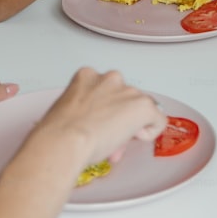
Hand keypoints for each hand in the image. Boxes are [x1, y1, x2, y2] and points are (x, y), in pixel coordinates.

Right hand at [31, 68, 165, 165]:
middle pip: (124, 98)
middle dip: (119, 117)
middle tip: (107, 136)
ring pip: (140, 108)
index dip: (104, 111)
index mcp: (87, 76)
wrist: (65, 140)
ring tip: (116, 141)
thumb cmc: (59, 131)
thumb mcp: (67, 112)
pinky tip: (132, 139)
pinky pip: (157, 120)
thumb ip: (85, 112)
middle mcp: (109, 78)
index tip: (97, 124)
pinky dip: (150, 132)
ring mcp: (128, 91)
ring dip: (131, 124)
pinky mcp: (143, 106)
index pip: (106, 91)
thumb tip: (94, 126)